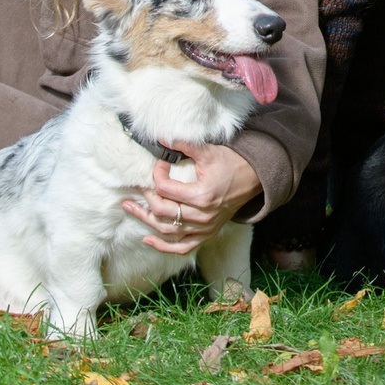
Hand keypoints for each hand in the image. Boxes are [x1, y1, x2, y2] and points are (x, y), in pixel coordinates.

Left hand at [125, 142, 261, 254]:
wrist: (254, 178)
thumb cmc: (232, 163)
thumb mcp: (208, 151)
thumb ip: (184, 144)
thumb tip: (160, 137)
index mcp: (202, 195)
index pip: (166, 189)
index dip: (157, 175)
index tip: (159, 165)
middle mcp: (202, 216)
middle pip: (163, 211)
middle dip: (147, 197)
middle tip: (139, 186)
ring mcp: (205, 229)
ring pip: (167, 231)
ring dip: (146, 220)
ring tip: (130, 208)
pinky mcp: (207, 234)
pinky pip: (182, 247)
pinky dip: (164, 246)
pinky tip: (148, 239)